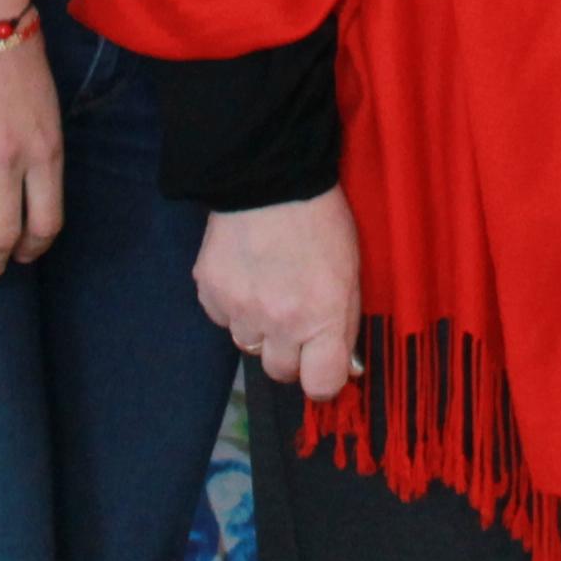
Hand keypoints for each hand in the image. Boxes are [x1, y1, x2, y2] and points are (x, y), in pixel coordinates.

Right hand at [199, 189, 362, 400]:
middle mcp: (280, 322)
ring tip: (268, 283)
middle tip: (295, 317)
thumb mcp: (351, 270)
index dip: (323, 377)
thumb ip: (344, 322)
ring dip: (258, 325)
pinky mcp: (209, 292)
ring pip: (247, 344)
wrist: (268, 175)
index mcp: (323, 317)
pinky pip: (221, 318)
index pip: (321, 385)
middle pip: (280, 371)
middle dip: (289, 352)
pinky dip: (232, 303)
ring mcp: (240, 309)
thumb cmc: (321, 219)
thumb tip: (344, 368)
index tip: (323, 365)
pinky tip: (245, 271)